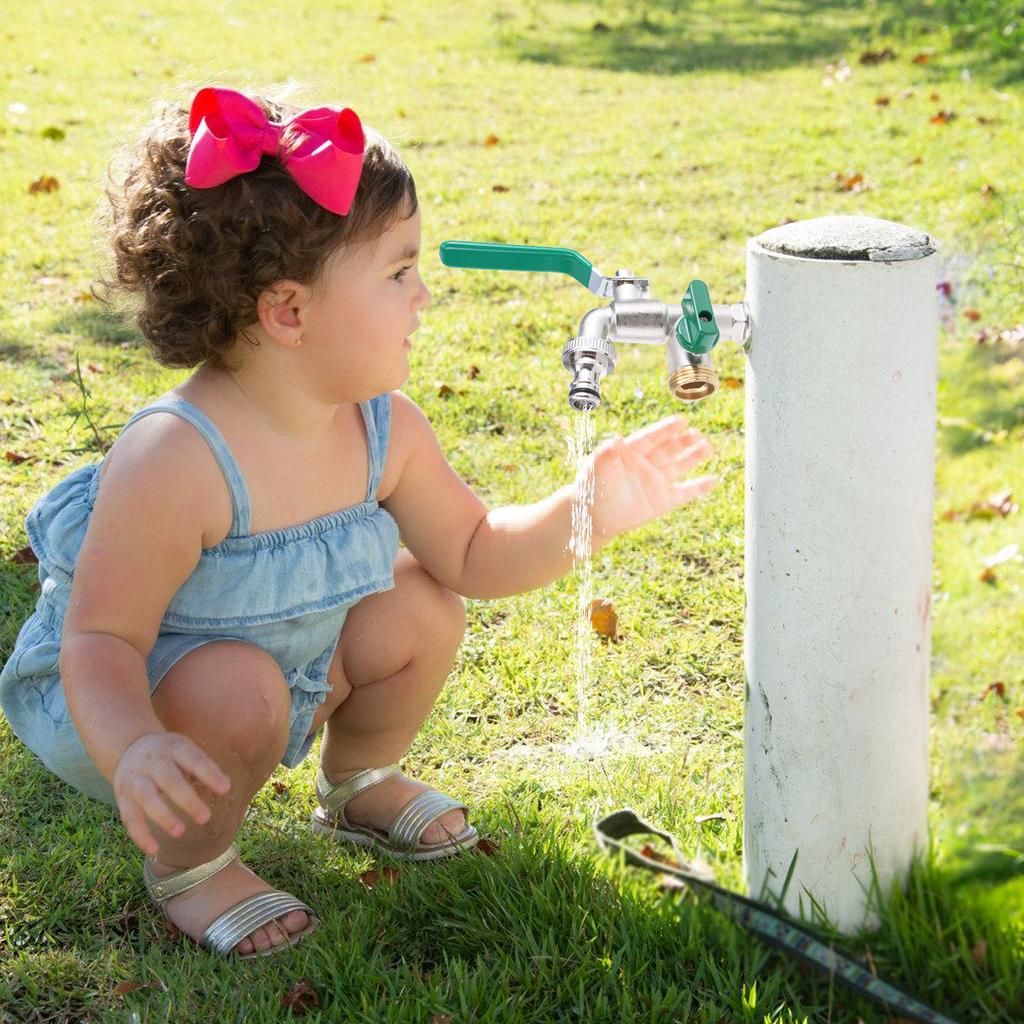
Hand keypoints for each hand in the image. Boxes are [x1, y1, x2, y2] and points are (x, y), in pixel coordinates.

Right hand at [112, 731, 231, 856]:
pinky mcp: (123, 797)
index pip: (193, 759)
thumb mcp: (185, 749)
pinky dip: (140, 834)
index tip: (225, 789)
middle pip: (169, 779)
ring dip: (163, 815)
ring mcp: (136, 779)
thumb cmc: (169, 754)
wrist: (129, 748)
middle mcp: (152, 762)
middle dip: (187, 799)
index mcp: (174, 747)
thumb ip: (202, 767)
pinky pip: (129, 817)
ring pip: (146, 797)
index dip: (209, 773)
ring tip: (180, 832)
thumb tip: (225, 786)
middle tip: (205, 818)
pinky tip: (154, 850)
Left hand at [583, 415, 716, 545]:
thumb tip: (615, 438)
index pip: (652, 438)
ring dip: (693, 457)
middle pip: (669, 449)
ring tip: (707, 447)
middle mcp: (647, 464)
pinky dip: (699, 487)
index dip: (666, 430)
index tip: (681, 420)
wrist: (593, 517)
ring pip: (679, 466)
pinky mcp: (662, 501)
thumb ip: (605, 454)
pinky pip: (684, 492)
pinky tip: (713, 480)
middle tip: (697, 434)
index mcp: (631, 453)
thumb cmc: (591, 490)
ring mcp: (656, 482)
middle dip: (683, 441)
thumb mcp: (595, 470)